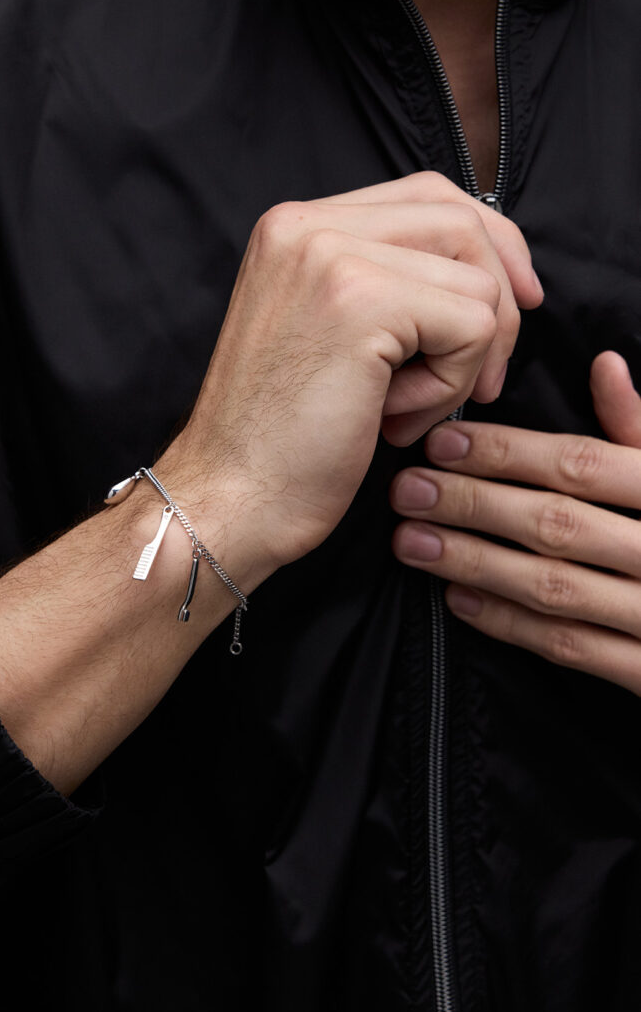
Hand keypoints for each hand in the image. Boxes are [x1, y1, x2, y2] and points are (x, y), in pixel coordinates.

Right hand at [161, 171, 541, 572]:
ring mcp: (330, 256)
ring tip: (404, 409)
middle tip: (481, 381)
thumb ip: (385, 282)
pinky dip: (451, 386)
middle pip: (462, 221)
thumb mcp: (329, 333)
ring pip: (477, 281)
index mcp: (293, 227)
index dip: (490, 244)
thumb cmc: (282, 438)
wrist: (231, 498)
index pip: (429, 194)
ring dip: (464, 360)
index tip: (517, 301)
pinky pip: (473, 325)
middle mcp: (305, 225)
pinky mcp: (361, 302)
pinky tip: (393, 419)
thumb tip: (496, 272)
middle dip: (499, 302)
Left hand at [390, 351, 640, 696]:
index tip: (442, 444)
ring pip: (554, 587)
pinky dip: (511, 624)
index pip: (582, 465)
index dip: (506, 453)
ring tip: (413, 542)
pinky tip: (459, 599)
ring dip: (475, 562)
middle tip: (407, 491)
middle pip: (558, 523)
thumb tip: (604, 364)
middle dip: (474, 505)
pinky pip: (573, 647)